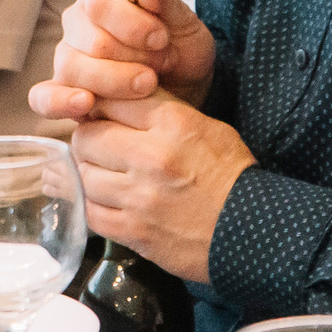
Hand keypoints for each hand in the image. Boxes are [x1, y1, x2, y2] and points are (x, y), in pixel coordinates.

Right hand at [29, 0, 216, 120]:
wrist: (183, 86)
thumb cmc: (180, 47)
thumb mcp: (184, 22)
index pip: (100, 3)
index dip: (132, 24)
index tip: (162, 38)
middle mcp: (77, 21)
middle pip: (91, 41)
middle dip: (134, 58)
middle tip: (163, 64)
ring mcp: (67, 56)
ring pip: (71, 68)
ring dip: (115, 82)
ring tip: (148, 86)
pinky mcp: (63, 90)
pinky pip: (44, 97)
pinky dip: (61, 102)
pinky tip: (86, 103)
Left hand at [71, 93, 252, 283]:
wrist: (248, 229)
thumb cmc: (230, 174)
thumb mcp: (206, 126)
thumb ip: (162, 110)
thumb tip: (120, 100)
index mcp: (173, 123)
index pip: (112, 99)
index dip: (102, 105)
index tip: (103, 113)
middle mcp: (151, 156)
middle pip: (87, 136)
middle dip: (89, 137)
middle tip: (99, 144)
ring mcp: (138, 197)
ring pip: (83, 174)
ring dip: (90, 171)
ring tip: (104, 172)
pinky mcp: (133, 232)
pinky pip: (90, 212)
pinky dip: (93, 204)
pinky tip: (106, 200)